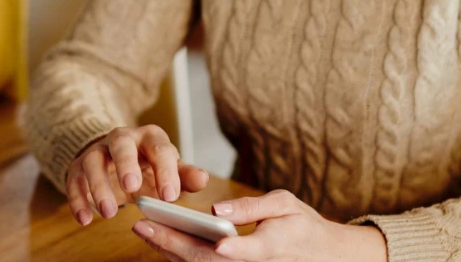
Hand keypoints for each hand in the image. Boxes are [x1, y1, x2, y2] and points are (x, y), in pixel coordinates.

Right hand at [67, 125, 209, 225]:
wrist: (114, 159)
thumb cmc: (147, 166)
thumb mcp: (167, 169)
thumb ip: (184, 176)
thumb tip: (203, 179)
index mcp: (149, 137)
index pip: (159, 148)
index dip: (166, 170)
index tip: (170, 196)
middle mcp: (122, 138)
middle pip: (121, 144)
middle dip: (126, 164)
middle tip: (133, 188)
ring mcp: (97, 151)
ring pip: (93, 161)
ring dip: (99, 186)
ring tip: (110, 213)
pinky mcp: (78, 166)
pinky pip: (74, 179)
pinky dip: (77, 199)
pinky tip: (85, 218)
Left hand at [132, 189, 386, 261]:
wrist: (316, 253)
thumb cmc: (299, 224)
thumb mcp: (285, 204)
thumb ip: (253, 206)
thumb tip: (218, 209)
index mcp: (272, 246)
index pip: (252, 250)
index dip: (236, 247)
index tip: (220, 242)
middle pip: (209, 260)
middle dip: (173, 244)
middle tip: (144, 224)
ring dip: (169, 249)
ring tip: (144, 228)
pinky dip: (178, 253)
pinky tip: (160, 238)